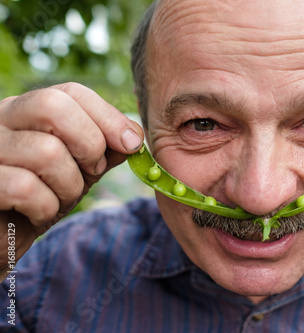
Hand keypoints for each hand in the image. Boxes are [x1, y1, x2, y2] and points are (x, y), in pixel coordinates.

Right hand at [0, 83, 143, 278]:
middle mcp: (1, 119)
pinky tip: (38, 213)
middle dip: (89, 144)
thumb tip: (134, 135)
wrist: (4, 234)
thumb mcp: (80, 168)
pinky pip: (26, 187)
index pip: (71, 92)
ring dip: (70, 186)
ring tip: (60, 197)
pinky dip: (46, 207)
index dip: (109, 116)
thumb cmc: (42, 197)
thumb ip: (105, 149)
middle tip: (92, 170)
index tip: (132, 144)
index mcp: (27, 110)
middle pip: (54, 105)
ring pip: (46, 151)